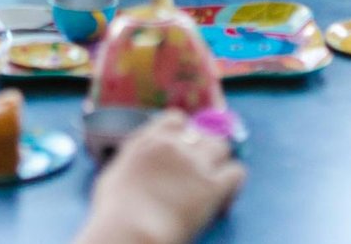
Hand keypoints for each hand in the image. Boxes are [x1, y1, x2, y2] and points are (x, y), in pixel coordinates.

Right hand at [78, 111, 245, 243]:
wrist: (129, 232)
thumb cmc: (114, 214)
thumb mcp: (114, 177)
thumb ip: (132, 164)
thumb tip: (137, 167)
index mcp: (148, 141)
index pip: (176, 119)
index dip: (183, 133)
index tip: (183, 148)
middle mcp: (174, 146)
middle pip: (202, 133)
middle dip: (203, 149)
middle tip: (199, 171)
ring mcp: (195, 164)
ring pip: (222, 147)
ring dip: (219, 162)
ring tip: (214, 183)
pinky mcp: (212, 186)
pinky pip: (237, 172)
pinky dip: (234, 184)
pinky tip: (224, 199)